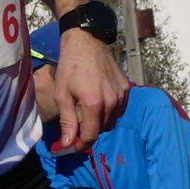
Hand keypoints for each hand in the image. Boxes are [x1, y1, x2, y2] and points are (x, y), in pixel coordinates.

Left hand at [48, 29, 127, 152]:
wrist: (86, 43)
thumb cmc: (70, 67)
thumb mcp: (62, 94)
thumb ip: (67, 120)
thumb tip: (68, 142)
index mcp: (95, 104)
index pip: (91, 135)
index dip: (81, 144)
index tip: (73, 146)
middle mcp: (112, 101)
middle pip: (102, 129)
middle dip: (89, 132)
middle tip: (77, 128)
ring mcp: (122, 95)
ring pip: (112, 121)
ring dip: (100, 122)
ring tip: (86, 113)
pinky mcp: (127, 88)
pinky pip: (119, 109)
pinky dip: (109, 111)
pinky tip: (98, 103)